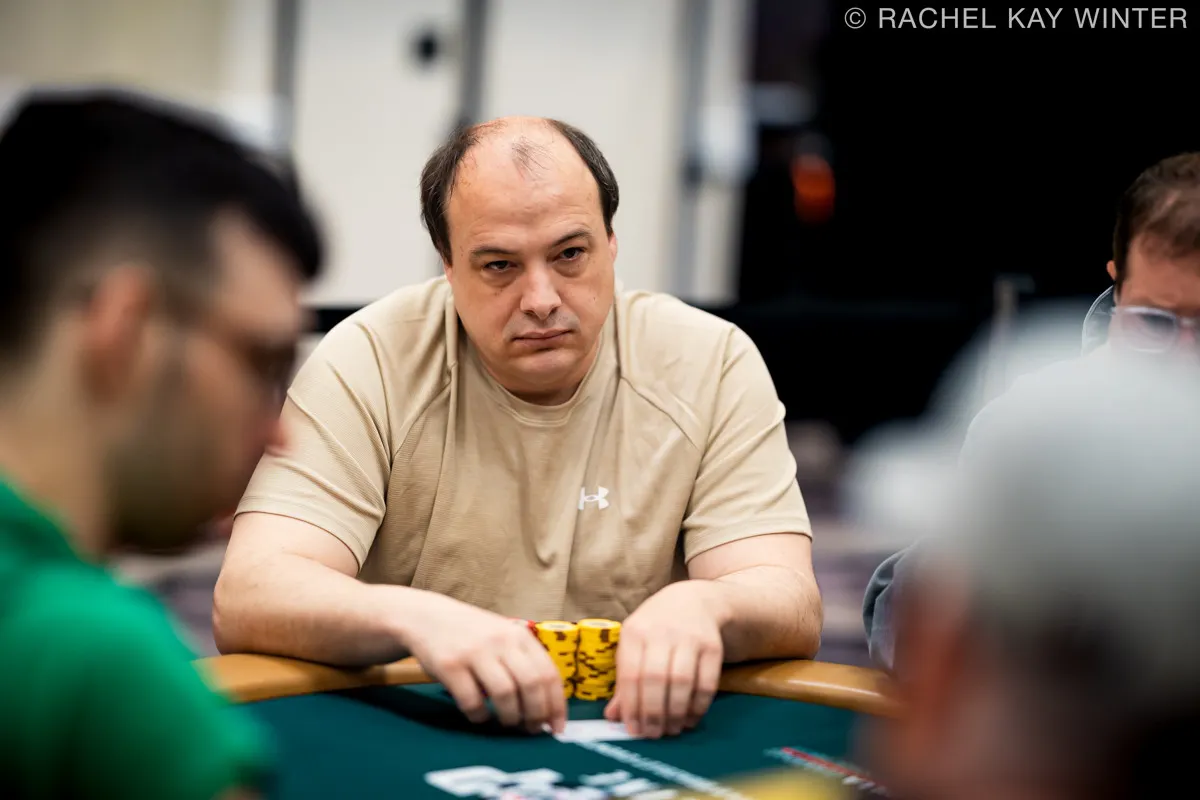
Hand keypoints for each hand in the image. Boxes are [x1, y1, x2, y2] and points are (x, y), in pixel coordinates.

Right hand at [400, 593, 566, 733]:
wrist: (427, 616)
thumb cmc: (472, 634)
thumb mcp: (503, 637)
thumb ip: (523, 662)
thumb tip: (547, 707)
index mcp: (519, 636)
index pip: (549, 674)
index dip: (556, 705)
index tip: (556, 727)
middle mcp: (500, 641)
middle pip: (531, 685)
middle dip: (536, 715)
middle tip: (531, 729)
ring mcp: (475, 652)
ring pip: (505, 694)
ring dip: (510, 717)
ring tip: (506, 722)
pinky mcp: (450, 665)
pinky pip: (472, 700)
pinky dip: (479, 715)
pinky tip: (479, 714)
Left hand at [604, 581, 724, 737]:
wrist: (694, 601)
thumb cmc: (656, 628)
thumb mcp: (634, 645)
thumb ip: (624, 680)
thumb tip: (613, 717)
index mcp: (635, 631)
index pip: (630, 674)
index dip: (631, 706)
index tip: (633, 729)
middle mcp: (661, 631)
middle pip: (655, 679)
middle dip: (653, 713)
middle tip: (653, 734)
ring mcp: (689, 637)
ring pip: (681, 681)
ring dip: (676, 712)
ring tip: (671, 729)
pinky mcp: (712, 646)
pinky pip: (706, 682)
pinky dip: (698, 706)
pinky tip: (690, 718)